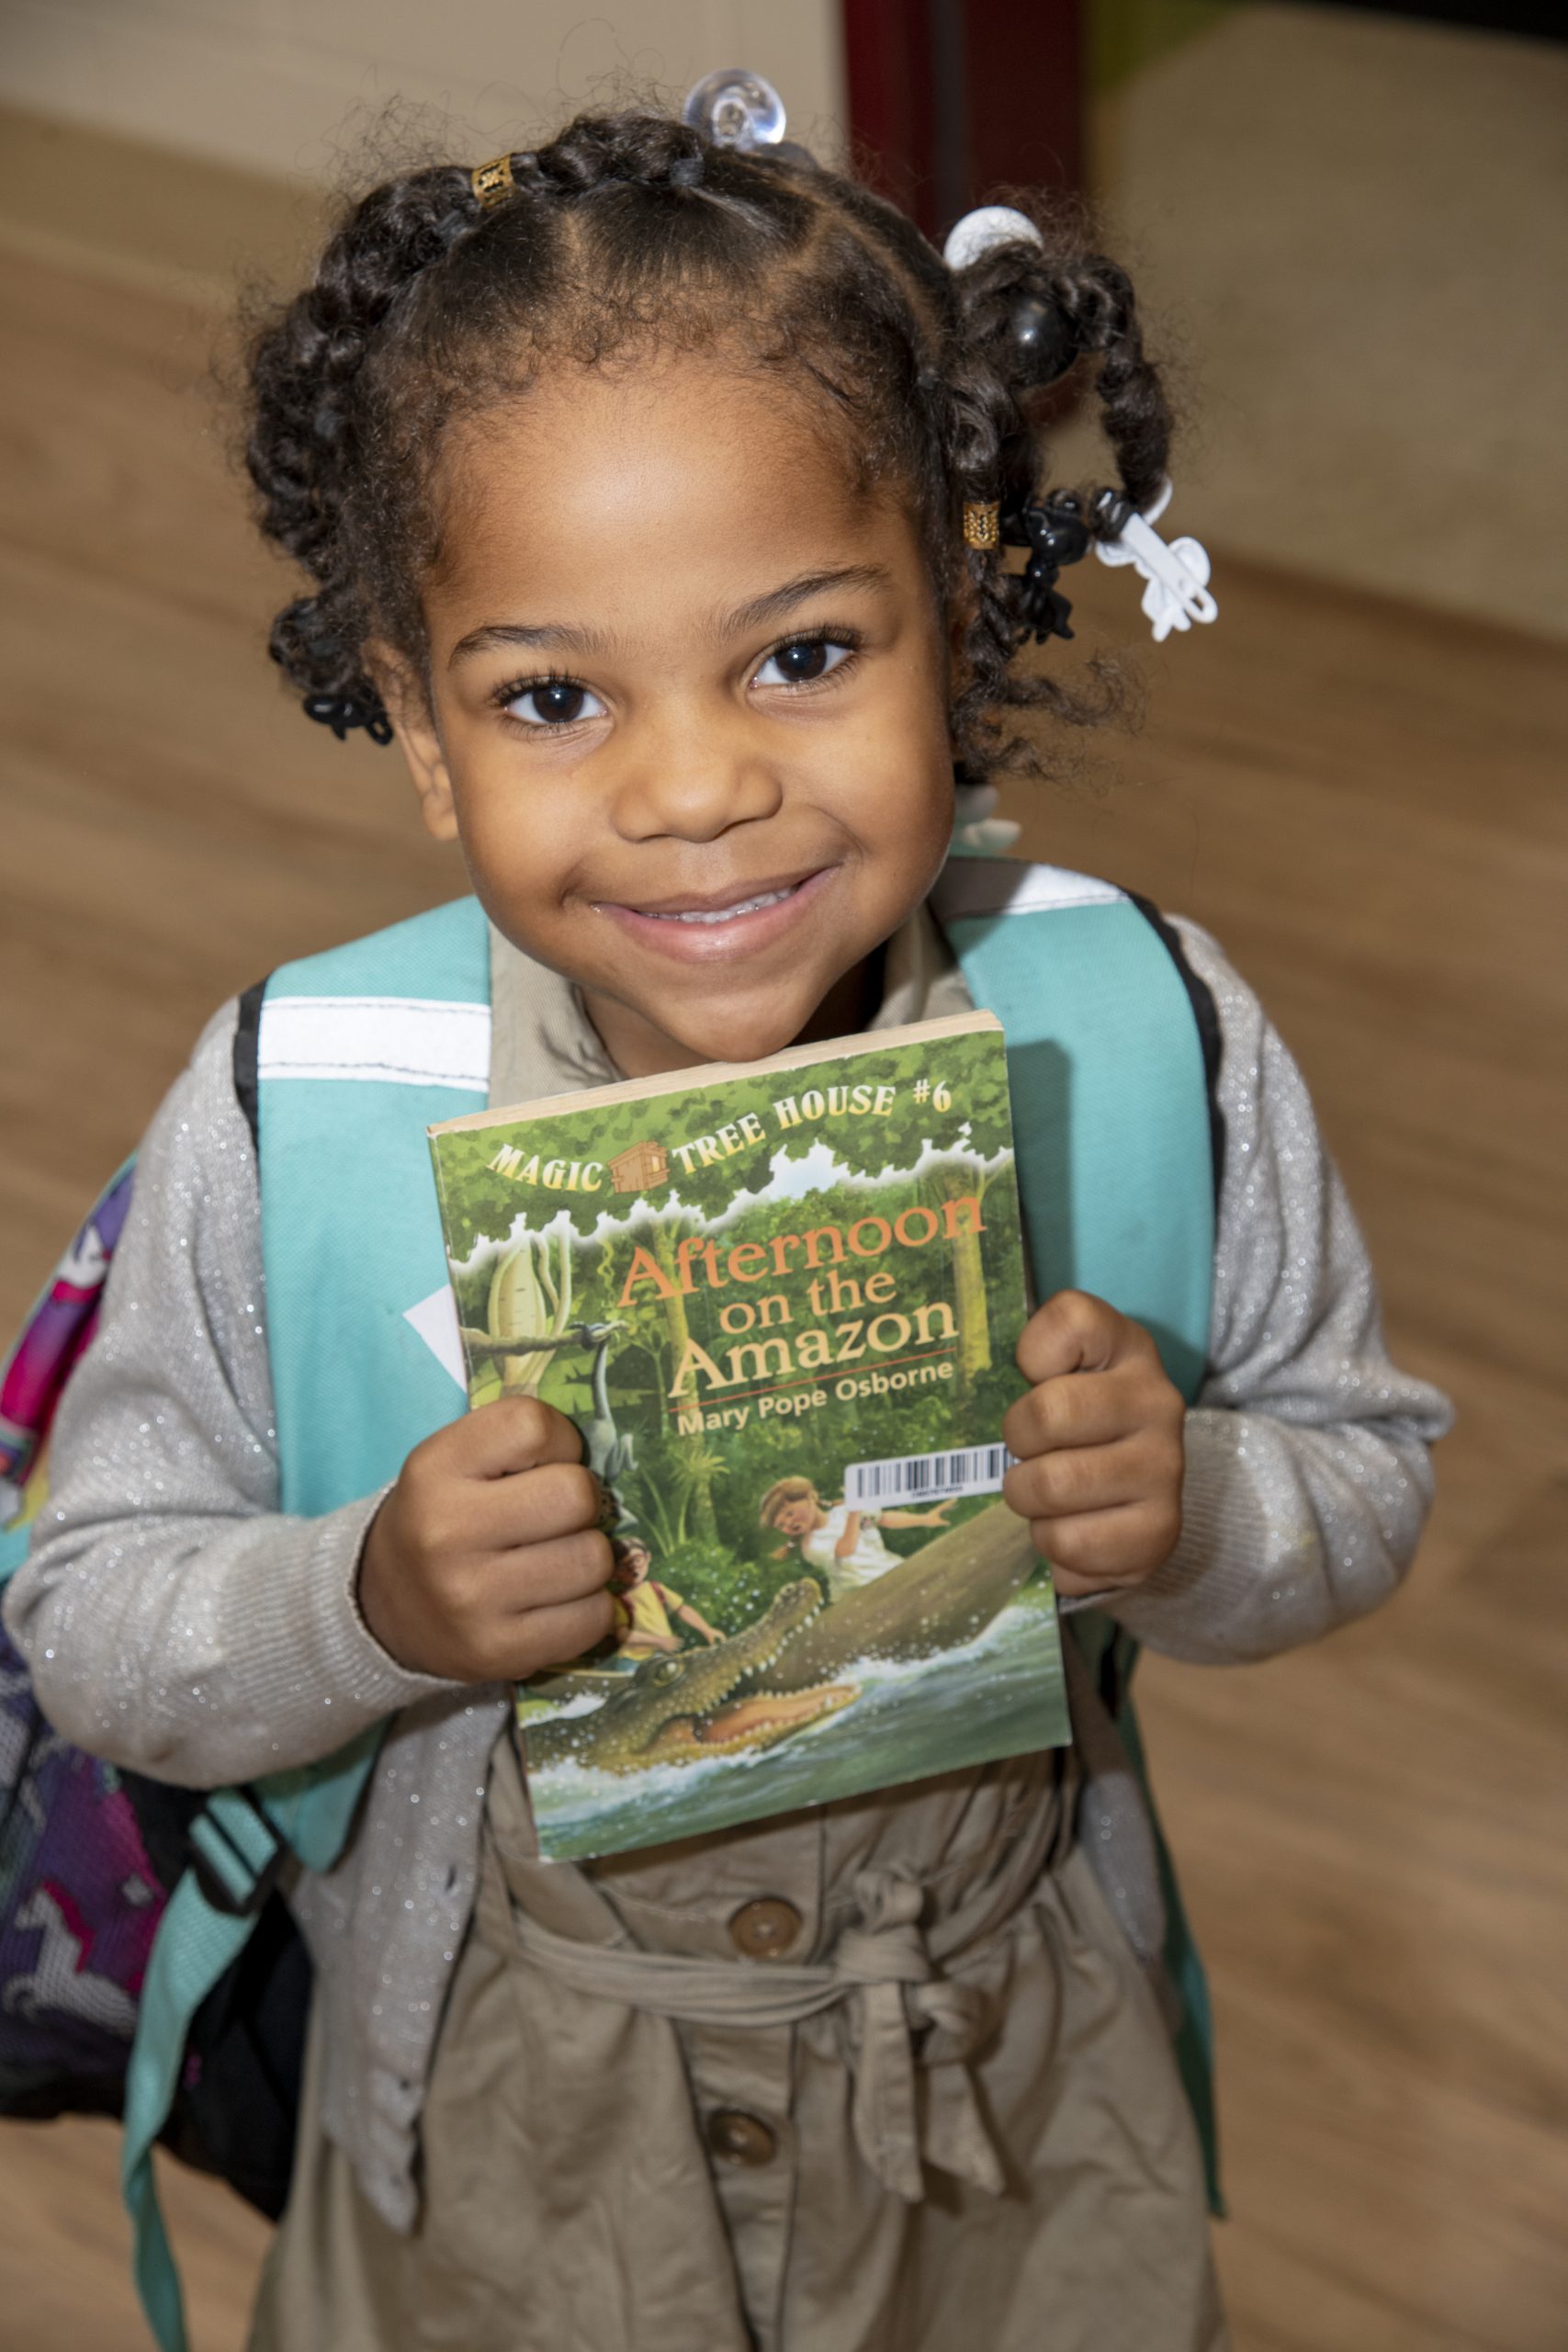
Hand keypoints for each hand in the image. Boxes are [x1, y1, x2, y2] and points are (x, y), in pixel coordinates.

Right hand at [358, 1397, 614, 1680]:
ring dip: (588, 1557)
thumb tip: (610, 1459)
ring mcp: (471, 1600)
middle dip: (581, 1502)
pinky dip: (590, 1607)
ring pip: (593, 1559)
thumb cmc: (441, 1517)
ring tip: (554, 1559)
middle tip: (556, 1517)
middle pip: (577, 1496)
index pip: (531, 1426)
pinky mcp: (498, 1652)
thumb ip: (520, 1444)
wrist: (383, 1607)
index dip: (557, 1441)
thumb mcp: (455, 1461)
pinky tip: (557, 1600)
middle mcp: (447, 1533)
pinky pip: (593, 1618)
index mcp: (435, 1470)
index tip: (540, 1465)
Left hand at [1000, 1291, 1184, 1596]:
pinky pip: (1070, 1541)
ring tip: (1043, 1494)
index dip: (1032, 1352)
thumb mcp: (1056, 1378)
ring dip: (1028, 1499)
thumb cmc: (1075, 1431)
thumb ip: (1025, 1360)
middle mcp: (1156, 1400)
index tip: (1032, 1378)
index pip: (1072, 1320)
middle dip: (1017, 1441)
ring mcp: (1165, 1466)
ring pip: (1051, 1485)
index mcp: (1127, 1347)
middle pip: (1047, 1412)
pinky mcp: (1160, 1530)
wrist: (1131, 1507)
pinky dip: (1052, 1542)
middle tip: (1026, 1452)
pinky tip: (1070, 1527)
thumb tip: (965, 1371)